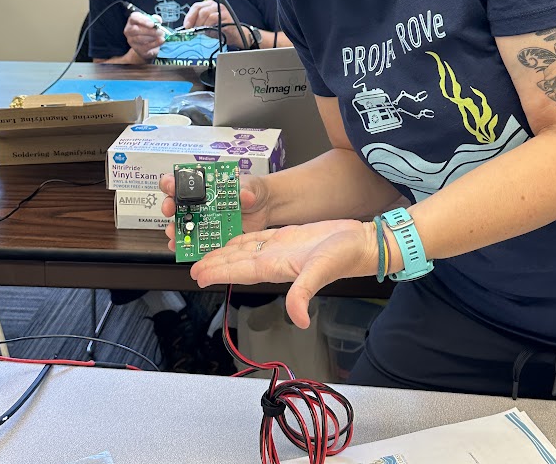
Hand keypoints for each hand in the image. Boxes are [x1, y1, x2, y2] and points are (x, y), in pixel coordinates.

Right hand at [123, 11, 163, 61]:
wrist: (147, 45)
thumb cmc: (148, 30)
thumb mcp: (152, 22)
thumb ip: (155, 19)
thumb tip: (158, 20)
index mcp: (132, 20)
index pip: (134, 18)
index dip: (143, 20)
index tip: (153, 24)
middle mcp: (129, 30)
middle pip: (136, 29)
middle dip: (149, 30)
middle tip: (161, 31)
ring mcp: (131, 40)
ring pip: (140, 38)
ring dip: (153, 37)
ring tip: (161, 35)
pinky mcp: (137, 49)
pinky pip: (146, 46)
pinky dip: (155, 43)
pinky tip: (162, 40)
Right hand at [160, 173, 272, 238]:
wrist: (265, 207)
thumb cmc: (253, 190)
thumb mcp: (250, 186)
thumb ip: (246, 190)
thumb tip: (244, 195)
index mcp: (206, 185)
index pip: (182, 181)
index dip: (172, 182)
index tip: (171, 186)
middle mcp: (201, 202)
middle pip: (176, 203)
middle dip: (169, 206)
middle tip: (170, 209)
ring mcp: (205, 219)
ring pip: (183, 225)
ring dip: (175, 229)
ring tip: (175, 233)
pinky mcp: (212, 234)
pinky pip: (197, 241)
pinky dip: (189, 246)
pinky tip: (186, 247)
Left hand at [182, 0, 247, 48]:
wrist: (235, 36)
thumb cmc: (220, 30)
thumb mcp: (206, 27)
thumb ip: (197, 24)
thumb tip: (187, 27)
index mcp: (209, 5)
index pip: (196, 6)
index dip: (189, 16)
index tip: (186, 26)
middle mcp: (215, 5)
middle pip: (200, 9)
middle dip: (194, 21)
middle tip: (194, 30)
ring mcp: (222, 10)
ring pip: (206, 13)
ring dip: (202, 24)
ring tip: (203, 30)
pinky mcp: (227, 16)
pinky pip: (214, 18)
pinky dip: (209, 25)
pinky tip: (210, 30)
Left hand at [196, 221, 376, 328]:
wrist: (362, 243)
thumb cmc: (346, 256)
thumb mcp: (322, 272)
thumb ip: (305, 293)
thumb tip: (299, 319)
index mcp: (279, 267)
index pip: (241, 270)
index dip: (219, 271)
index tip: (199, 275)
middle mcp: (276, 259)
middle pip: (238, 262)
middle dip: (215, 264)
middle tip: (193, 265)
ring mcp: (281, 249)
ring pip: (246, 250)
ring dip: (226, 252)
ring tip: (207, 253)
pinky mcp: (290, 237)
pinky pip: (261, 238)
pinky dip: (245, 239)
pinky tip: (235, 239)